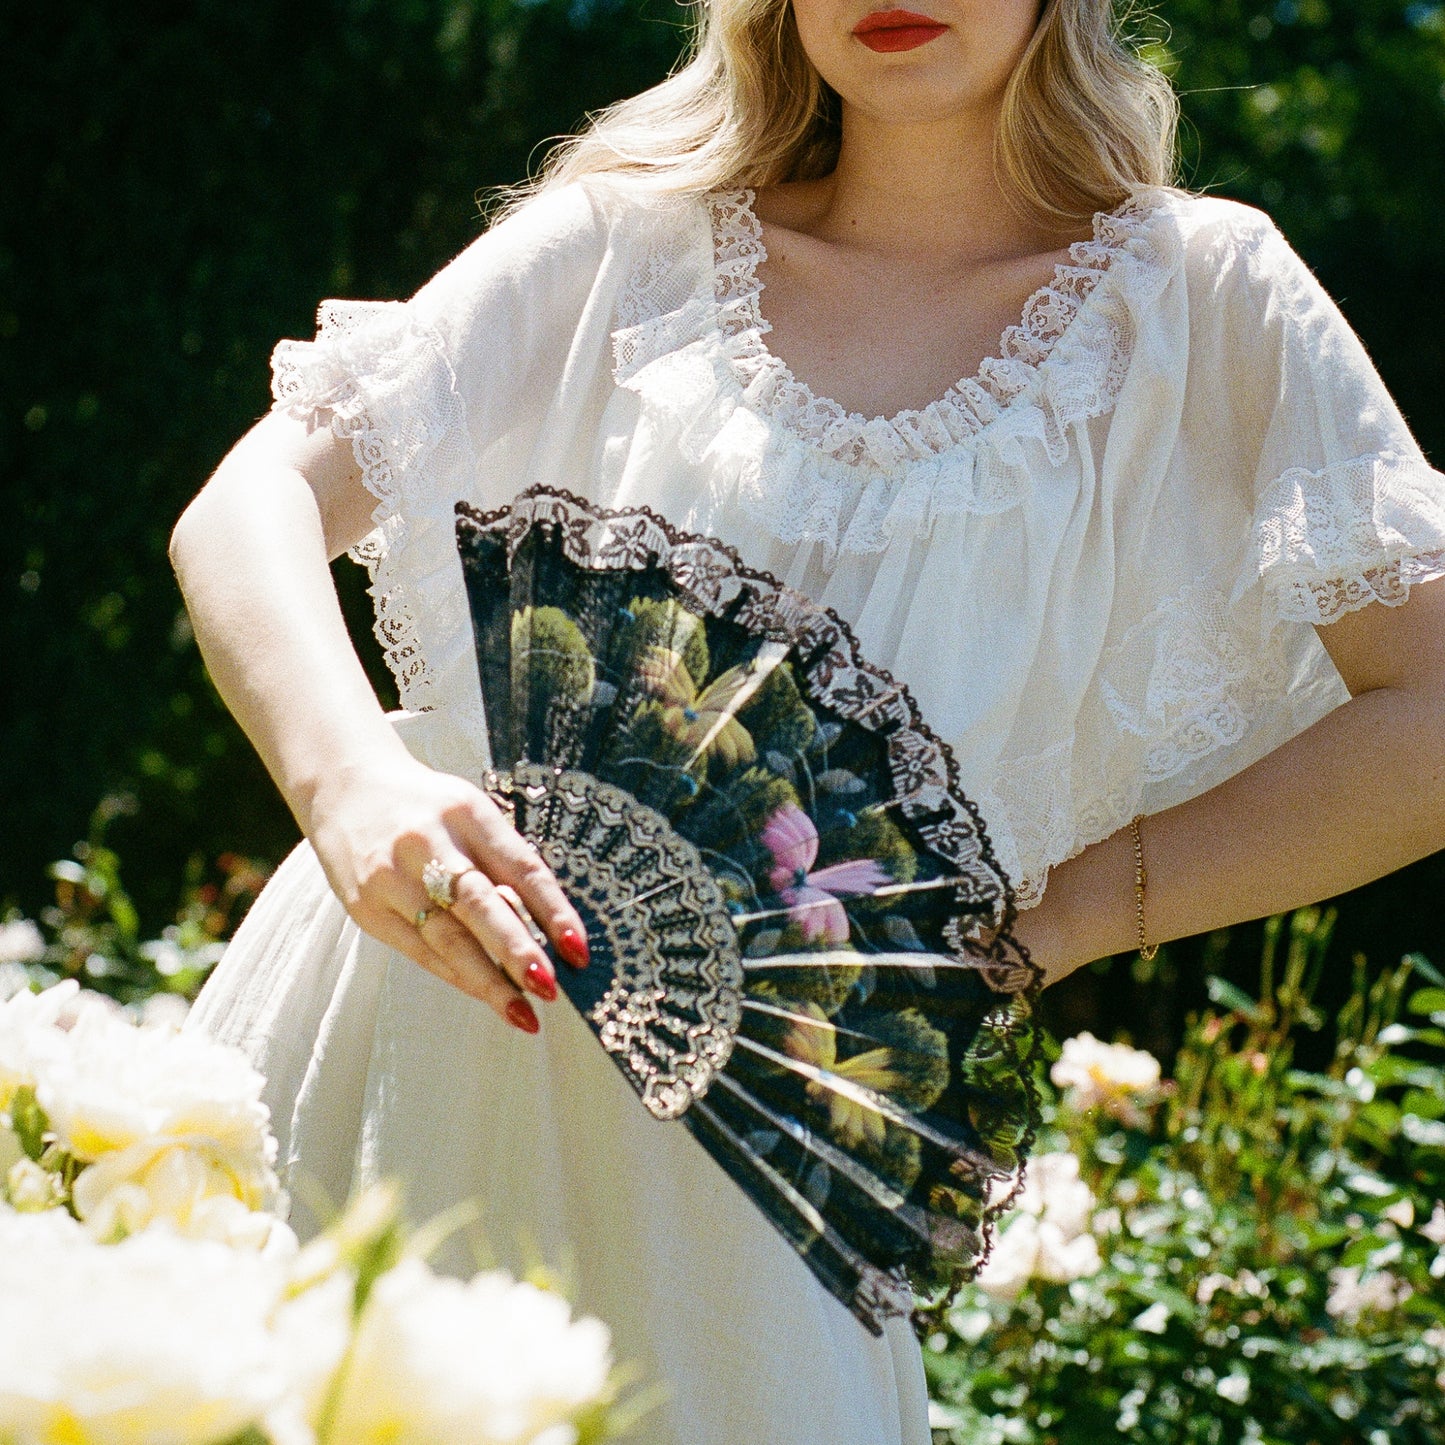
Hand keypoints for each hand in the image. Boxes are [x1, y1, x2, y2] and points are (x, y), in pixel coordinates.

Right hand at [302, 749, 589, 1032]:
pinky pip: (419, 951)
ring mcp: (390, 878)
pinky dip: (456, 975)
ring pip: (446, 938)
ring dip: (488, 981)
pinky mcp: (365, 908)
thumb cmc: (427, 808)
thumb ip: (502, 861)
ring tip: (523, 1013)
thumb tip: (545, 926)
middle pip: (477, 904)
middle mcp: (426, 843)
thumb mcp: (471, 814)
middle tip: (549, 987)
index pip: (518, 866)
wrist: (345, 788)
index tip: (578, 949)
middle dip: (516, 950)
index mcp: (465, 812)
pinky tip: (485, 995)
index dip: (552, 910)